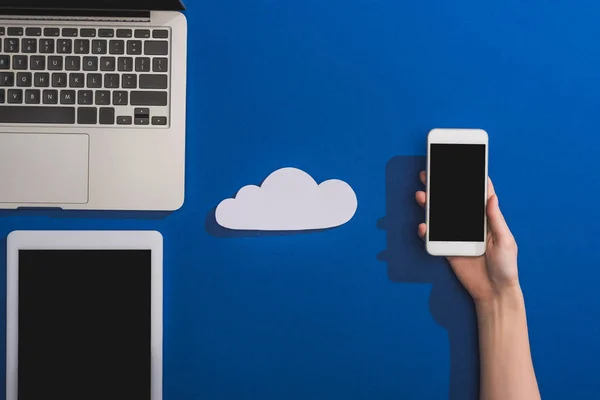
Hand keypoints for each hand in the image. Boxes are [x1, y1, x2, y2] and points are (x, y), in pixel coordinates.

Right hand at [415, 171, 520, 305]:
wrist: (494, 292)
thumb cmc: (506, 267)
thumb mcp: (506, 241)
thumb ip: (495, 219)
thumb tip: (491, 196)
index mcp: (487, 220)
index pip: (478, 196)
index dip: (472, 181)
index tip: (463, 166)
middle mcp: (471, 225)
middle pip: (455, 202)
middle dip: (442, 188)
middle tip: (431, 175)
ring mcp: (458, 236)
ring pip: (441, 216)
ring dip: (430, 205)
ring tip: (422, 195)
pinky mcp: (448, 248)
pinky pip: (434, 237)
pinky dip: (426, 231)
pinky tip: (424, 226)